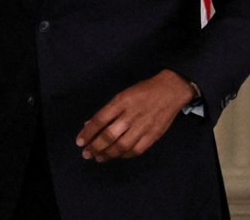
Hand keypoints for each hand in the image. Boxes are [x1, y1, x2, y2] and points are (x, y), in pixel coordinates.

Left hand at [75, 69, 195, 161]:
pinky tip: (117, 156)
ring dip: (108, 154)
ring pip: (122, 146)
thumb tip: (89, 125)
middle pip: (109, 135)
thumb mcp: (122, 95)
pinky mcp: (153, 136)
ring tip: (98, 158)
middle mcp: (131, 115)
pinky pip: (136, 150)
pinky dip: (124, 155)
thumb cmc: (142, 91)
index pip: (99, 120)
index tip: (79, 142)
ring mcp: (143, 127)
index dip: (88, 132)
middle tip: (86, 154)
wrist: (170, 91)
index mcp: (120, 102)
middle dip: (95, 147)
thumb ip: (107, 111)